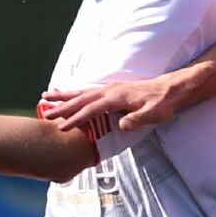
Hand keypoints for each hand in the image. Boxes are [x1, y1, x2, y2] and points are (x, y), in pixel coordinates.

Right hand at [39, 76, 176, 134]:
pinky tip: (68, 95)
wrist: (171, 89)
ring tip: (45, 97)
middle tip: (44, 112)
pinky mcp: (112, 90)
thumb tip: (122, 125)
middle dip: (62, 106)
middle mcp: (110, 90)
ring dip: (64, 96)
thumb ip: (138, 119)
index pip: (91, 109)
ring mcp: (110, 89)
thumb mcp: (155, 114)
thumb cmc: (164, 103)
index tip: (62, 127)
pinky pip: (88, 91)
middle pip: (81, 98)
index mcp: (116, 97)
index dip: (76, 119)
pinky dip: (75, 93)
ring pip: (82, 92)